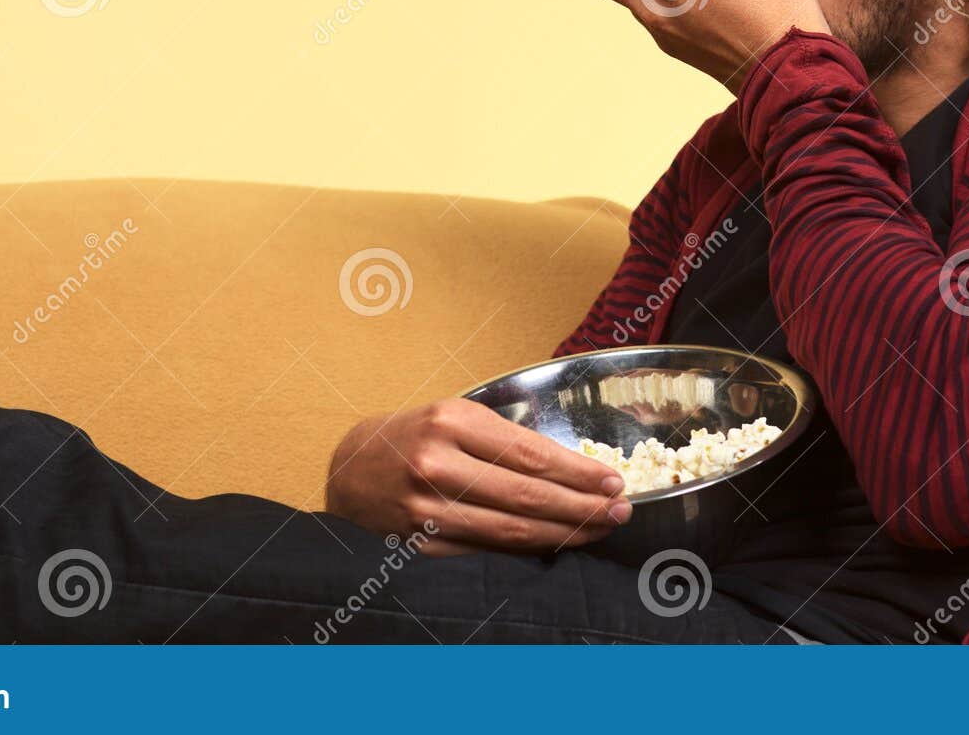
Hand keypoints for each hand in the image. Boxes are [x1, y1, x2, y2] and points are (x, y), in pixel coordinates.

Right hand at [324, 397, 631, 556]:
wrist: (348, 471)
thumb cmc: (411, 437)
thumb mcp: (451, 416)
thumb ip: (502, 440)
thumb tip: (570, 470)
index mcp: (450, 422)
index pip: (530, 454)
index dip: (577, 472)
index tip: (612, 481)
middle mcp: (436, 464)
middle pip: (527, 495)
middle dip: (581, 505)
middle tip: (620, 510)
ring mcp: (426, 510)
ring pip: (511, 529)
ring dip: (563, 531)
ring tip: (598, 528)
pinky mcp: (420, 546)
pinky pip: (486, 551)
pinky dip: (525, 550)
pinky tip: (553, 544)